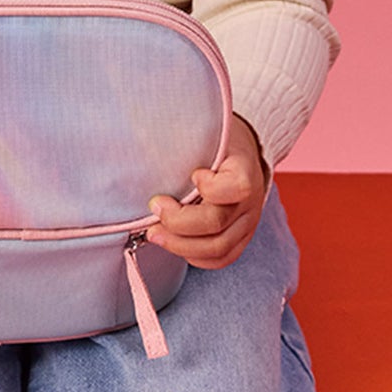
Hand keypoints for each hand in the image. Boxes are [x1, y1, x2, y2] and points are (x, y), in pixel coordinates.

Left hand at [147, 113, 268, 270]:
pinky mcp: (241, 239)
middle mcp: (250, 201)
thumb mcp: (204, 132)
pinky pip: (221, 259)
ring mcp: (247, 223)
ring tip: (155, 233)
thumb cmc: (214, 142)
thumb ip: (183, 140)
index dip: (210, 187)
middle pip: (216, 223)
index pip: (236, 187)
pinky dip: (194, 257)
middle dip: (178, 222)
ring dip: (180, 245)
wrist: (240, 154)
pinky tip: (175, 243)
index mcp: (244, 170)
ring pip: (218, 248)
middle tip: (154, 209)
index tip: (193, 174)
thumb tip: (141, 142)